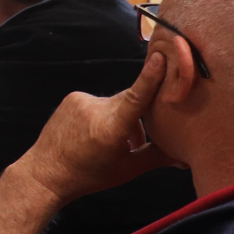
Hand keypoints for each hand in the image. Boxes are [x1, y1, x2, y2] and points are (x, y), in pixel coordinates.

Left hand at [12, 53, 174, 201]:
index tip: (160, 58)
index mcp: (111, 127)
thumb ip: (159, 157)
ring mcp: (81, 101)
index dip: (150, 77)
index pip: (136, 97)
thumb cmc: (89, 175)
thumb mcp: (128, 169)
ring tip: (114, 142)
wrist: (46, 172)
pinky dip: (106, 114)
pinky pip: (99, 102)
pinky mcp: (72, 97)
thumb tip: (187, 155)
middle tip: (138, 141)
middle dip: (141, 117)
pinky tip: (96, 133)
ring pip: (117, 102)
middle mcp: (96, 109)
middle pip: (132, 100)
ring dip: (122, 117)